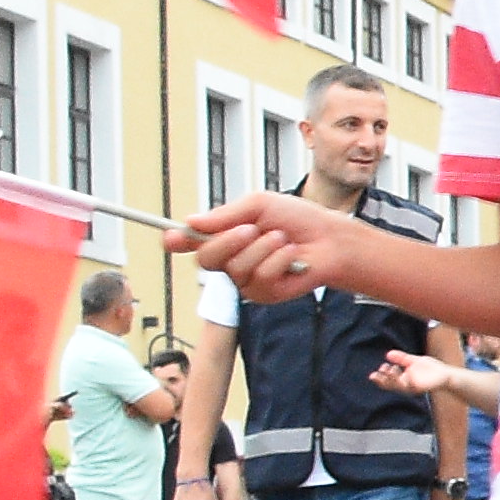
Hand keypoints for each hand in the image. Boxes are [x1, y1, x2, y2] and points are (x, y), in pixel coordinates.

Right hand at [176, 193, 365, 303]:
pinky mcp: (263, 294)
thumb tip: (191, 221)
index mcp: (226, 235)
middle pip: (206, 259)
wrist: (330, 239)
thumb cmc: (298, 219)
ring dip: (263, 248)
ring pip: (236, 269)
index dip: (177, 240)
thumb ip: (227, 215)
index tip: (170, 237)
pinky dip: (279, 261)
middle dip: (227, 242)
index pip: (191, 242)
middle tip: (250, 229)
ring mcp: (245, 280)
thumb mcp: (260, 206)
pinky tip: (292, 256)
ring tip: (282, 239)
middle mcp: (230, 259)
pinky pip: (260, 277)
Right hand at [371, 348, 454, 399]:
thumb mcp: (413, 361)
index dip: (381, 376)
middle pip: (390, 385)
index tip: (381, 367)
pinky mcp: (422, 387)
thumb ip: (402, 358)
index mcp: (403, 379)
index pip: (388, 381)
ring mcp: (413, 387)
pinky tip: (405, 374)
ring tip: (390, 369)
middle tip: (378, 372)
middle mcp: (406, 385)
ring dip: (393, 379)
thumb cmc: (430, 369)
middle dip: (383, 379)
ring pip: (399, 386)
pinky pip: (412, 386)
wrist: (446, 374)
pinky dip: (407, 381)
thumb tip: (388, 354)